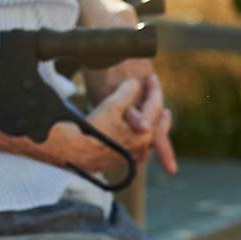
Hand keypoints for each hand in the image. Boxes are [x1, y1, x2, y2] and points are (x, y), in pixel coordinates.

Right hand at [51, 75, 168, 173]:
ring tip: (149, 123)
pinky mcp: (117, 162)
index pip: (155, 107)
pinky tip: (131, 137)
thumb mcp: (112, 104)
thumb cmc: (93, 127)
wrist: (73, 150)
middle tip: (166, 111)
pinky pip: (135, 149)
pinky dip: (137, 139)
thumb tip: (135, 84)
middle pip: (157, 130)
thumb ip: (128, 92)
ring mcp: (131, 157)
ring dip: (151, 130)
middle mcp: (142, 148)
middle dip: (162, 119)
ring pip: (147, 142)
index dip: (154, 90)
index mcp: (145, 133)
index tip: (152, 77)